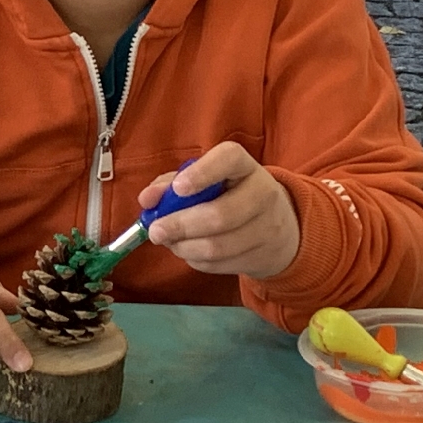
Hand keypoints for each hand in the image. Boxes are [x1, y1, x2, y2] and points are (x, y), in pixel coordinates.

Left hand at [139, 142, 298, 280]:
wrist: (276, 226)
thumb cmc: (227, 195)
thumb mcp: (203, 181)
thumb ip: (170, 185)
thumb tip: (147, 199)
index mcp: (244, 165)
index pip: (229, 159)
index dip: (202, 173)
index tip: (178, 188)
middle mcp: (264, 193)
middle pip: (220, 214)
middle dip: (180, 225)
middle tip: (155, 231)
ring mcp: (268, 228)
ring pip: (218, 246)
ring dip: (185, 247)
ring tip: (170, 242)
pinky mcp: (263, 257)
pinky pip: (221, 264)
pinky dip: (197, 260)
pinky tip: (190, 251)